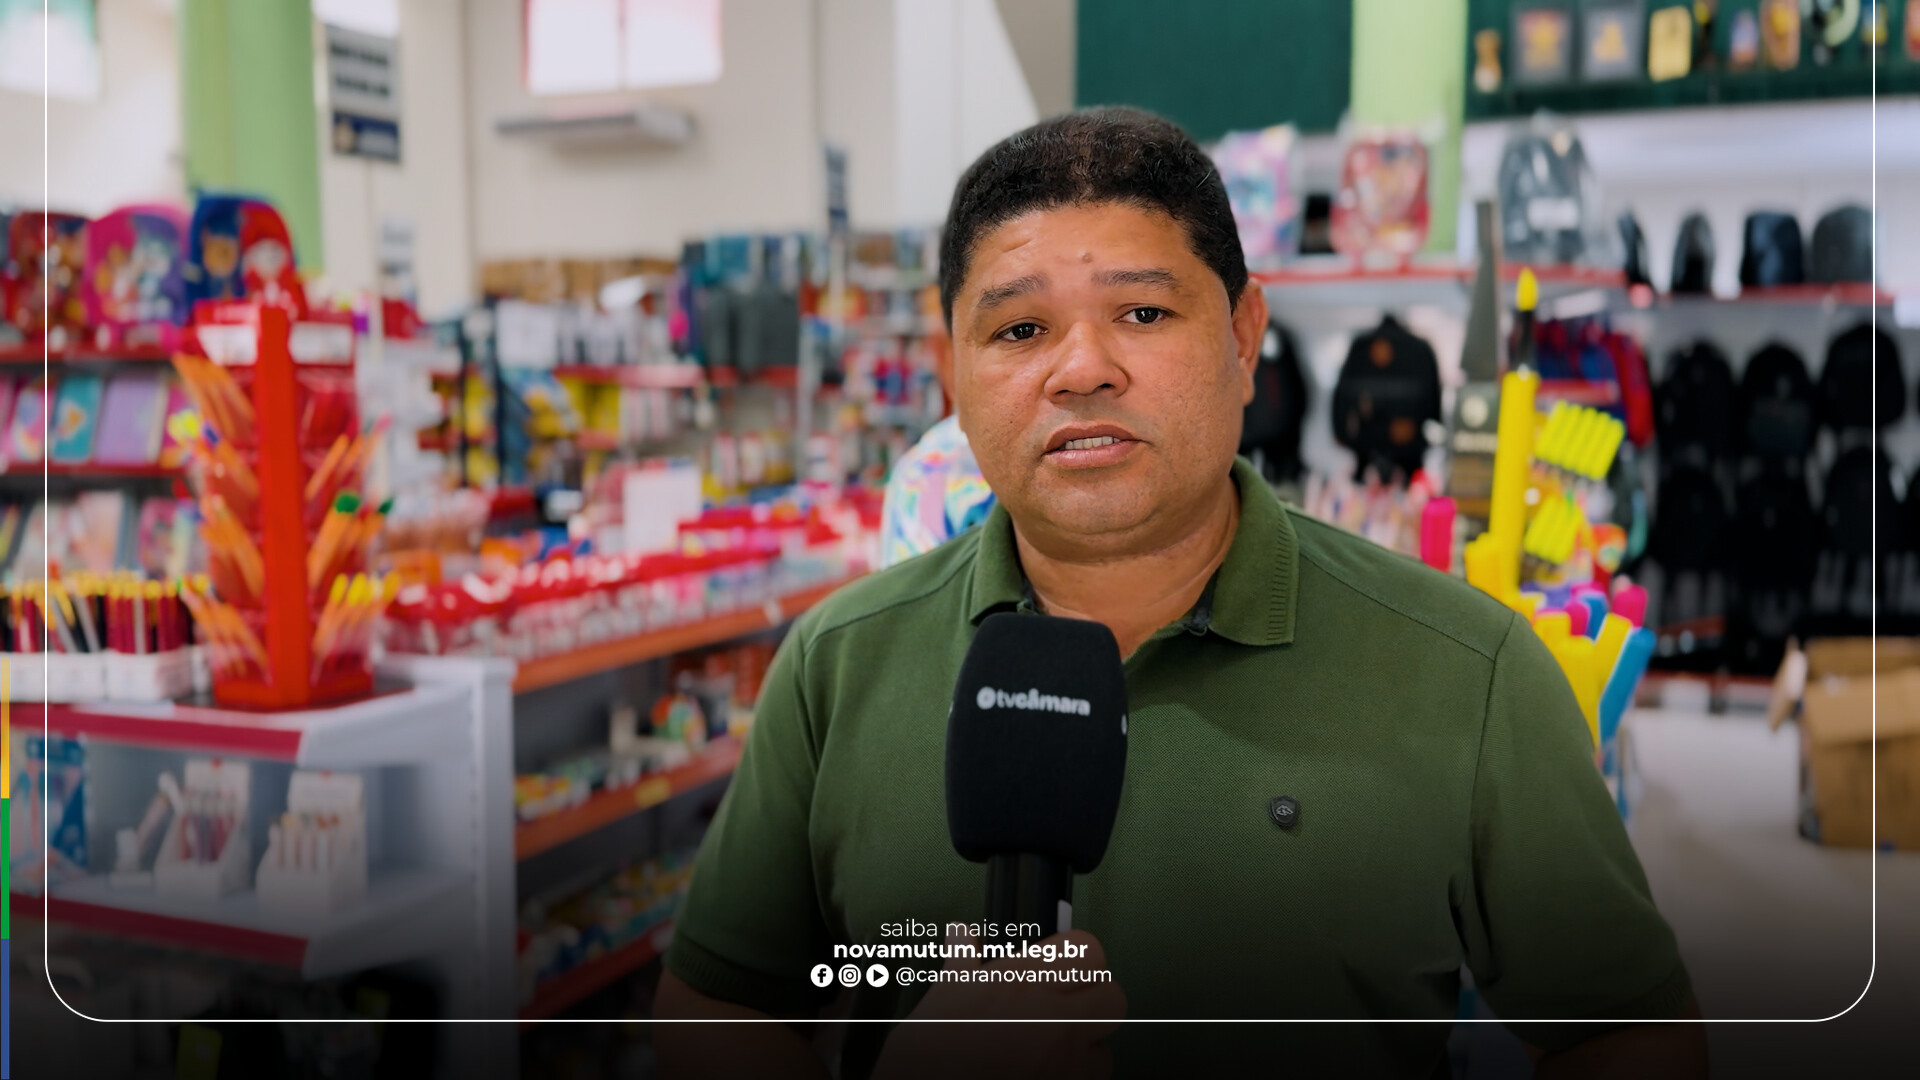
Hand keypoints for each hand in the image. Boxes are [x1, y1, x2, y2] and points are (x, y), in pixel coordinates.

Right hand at [871, 930, 1125, 1079]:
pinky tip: (1049, 1070)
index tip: (1066, 964)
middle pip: (1111, 995)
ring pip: (1104, 1044)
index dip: (1079, 956)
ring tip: (1054, 1048)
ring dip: (1086, 1045)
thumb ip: (962, 960)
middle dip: (1095, 1001)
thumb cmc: (930, 1053)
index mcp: (1020, 981)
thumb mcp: (942, 996)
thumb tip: (961, 936)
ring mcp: (1063, 1058)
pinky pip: (1092, 1077)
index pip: (1086, 948)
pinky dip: (1076, 1074)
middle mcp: (1050, 1016)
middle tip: (1069, 1005)